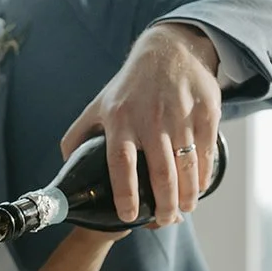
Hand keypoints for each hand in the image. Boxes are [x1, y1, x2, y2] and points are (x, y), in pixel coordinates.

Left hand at [61, 23, 221, 226]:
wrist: (171, 49)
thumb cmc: (130, 86)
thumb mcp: (99, 105)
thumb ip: (79, 137)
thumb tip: (65, 171)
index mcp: (121, 120)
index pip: (121, 163)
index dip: (124, 193)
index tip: (129, 217)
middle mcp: (152, 119)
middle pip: (160, 173)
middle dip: (165, 205)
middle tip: (165, 220)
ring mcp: (181, 116)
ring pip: (186, 168)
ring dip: (187, 196)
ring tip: (183, 209)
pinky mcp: (206, 112)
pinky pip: (205, 153)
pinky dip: (203, 176)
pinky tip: (197, 188)